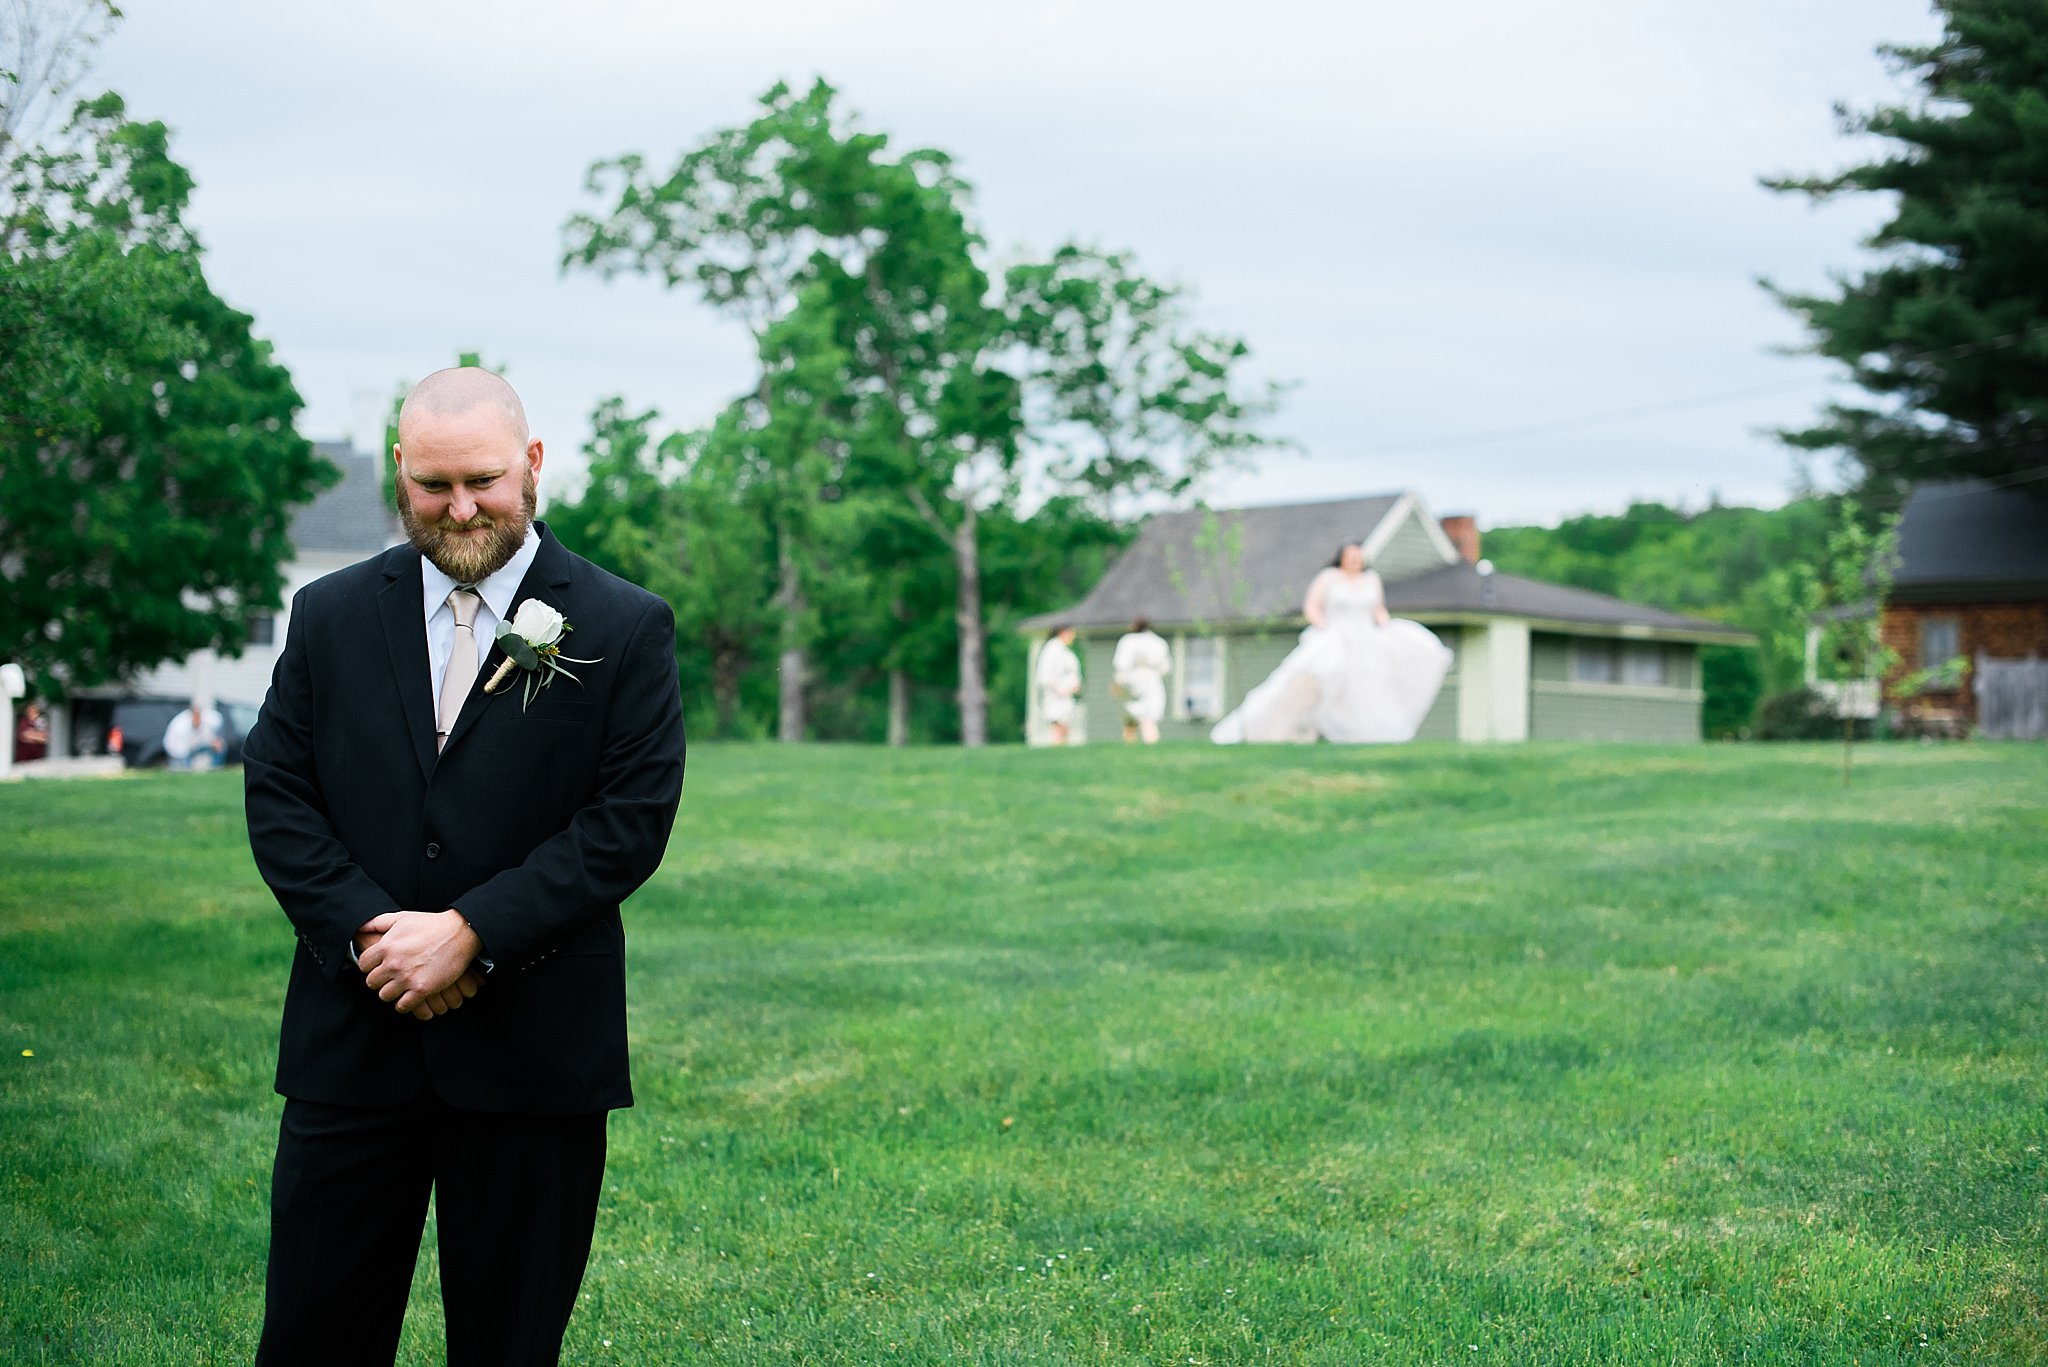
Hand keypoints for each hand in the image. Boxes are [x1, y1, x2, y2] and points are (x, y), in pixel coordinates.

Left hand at [358, 909, 483, 1014]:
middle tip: (389, 978)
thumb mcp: (403, 917)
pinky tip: (410, 997)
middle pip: (372, 983)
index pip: (363, 965)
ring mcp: (407, 978)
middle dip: (379, 981)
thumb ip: (378, 922)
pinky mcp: (422, 989)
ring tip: (399, 987)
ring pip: (385, 996)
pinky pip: (402, 1006)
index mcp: (386, 946)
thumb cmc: (431, 924)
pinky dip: (404, 1004)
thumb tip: (361, 927)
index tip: (378, 967)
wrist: (460, 933)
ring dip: (391, 993)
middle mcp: (393, 963)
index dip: (370, 967)